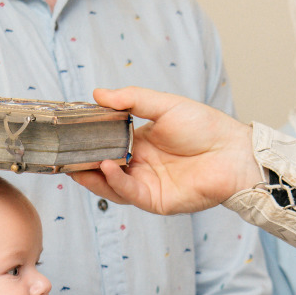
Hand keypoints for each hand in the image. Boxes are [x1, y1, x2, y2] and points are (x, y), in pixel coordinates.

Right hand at [71, 87, 261, 215]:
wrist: (233, 152)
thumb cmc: (205, 127)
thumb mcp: (164, 105)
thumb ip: (130, 100)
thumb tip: (97, 93)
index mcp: (139, 142)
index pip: (104, 143)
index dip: (86, 140)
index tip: (67, 133)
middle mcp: (139, 165)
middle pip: (102, 167)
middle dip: (81, 162)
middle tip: (62, 154)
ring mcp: (146, 184)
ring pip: (110, 185)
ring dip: (93, 175)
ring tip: (79, 163)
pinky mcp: (155, 200)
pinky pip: (129, 193)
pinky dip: (116, 182)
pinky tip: (108, 166)